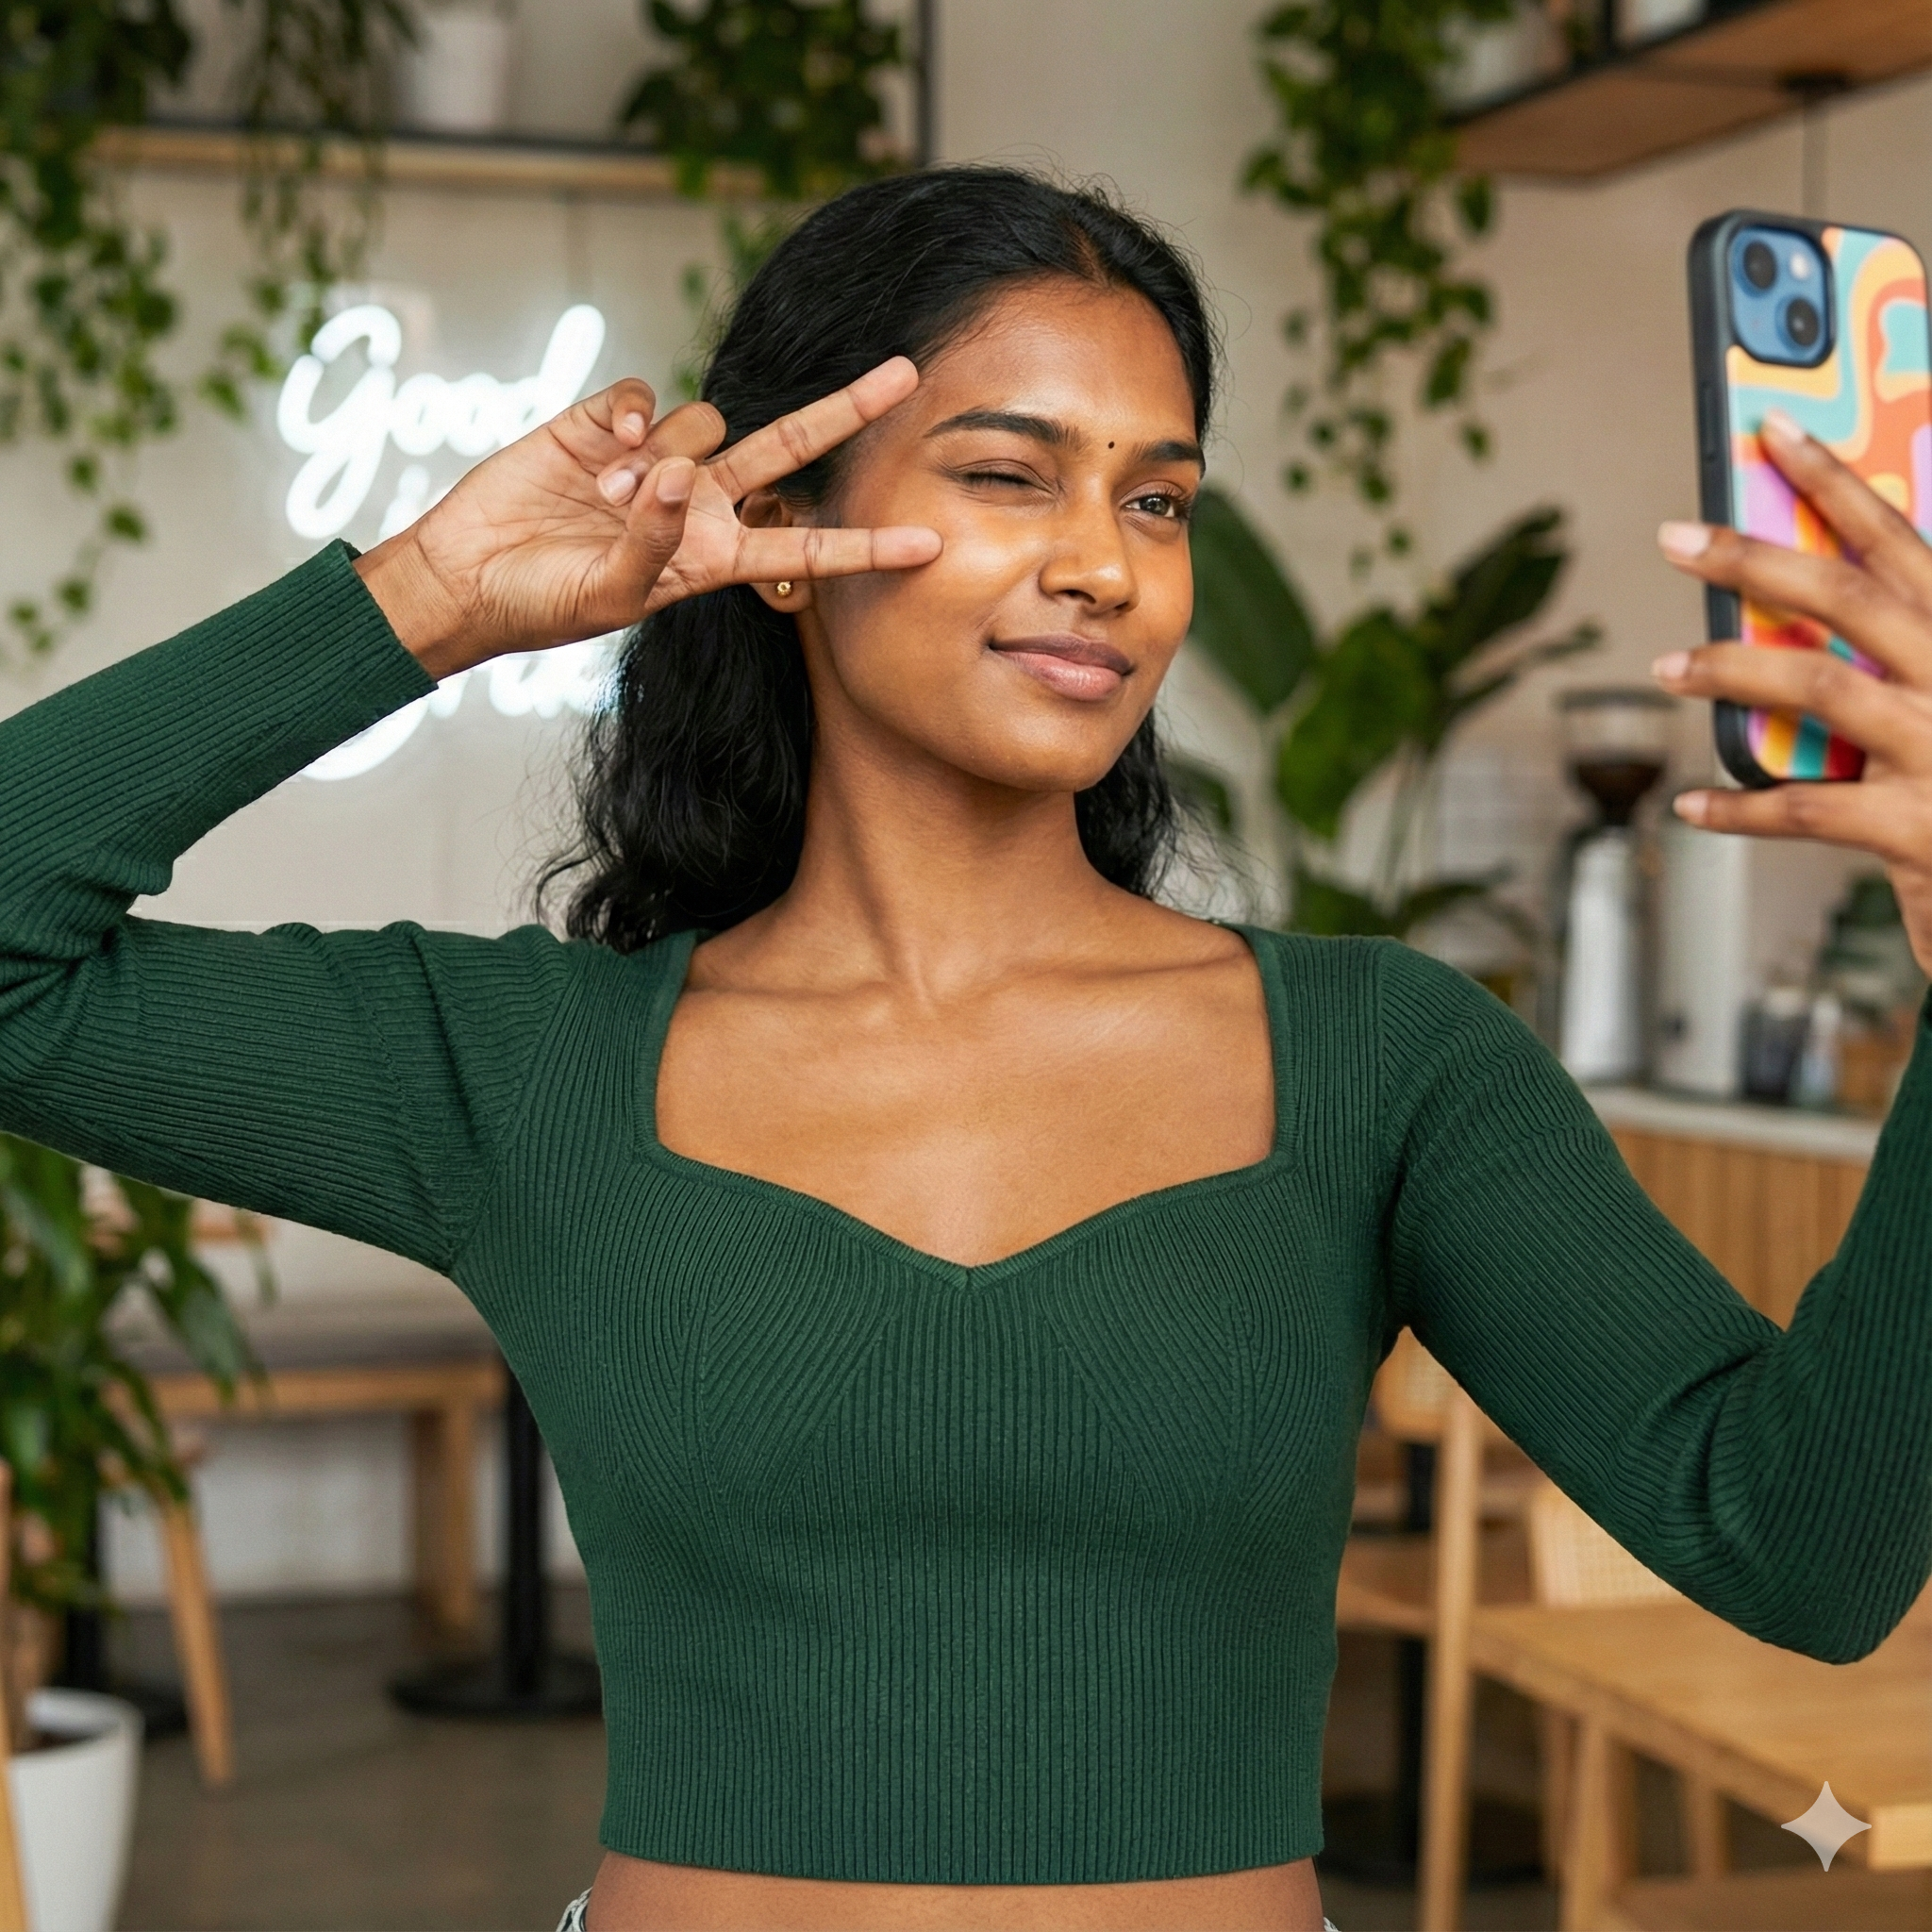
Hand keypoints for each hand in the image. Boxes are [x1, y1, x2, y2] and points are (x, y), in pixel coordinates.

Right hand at [354, 358, 941, 677]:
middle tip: (905, 373)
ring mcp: (655, 460)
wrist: (467, 577)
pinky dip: (633, 414)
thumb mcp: (609, 594)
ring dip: (666, 451)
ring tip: (610, 489)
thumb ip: (654, 541)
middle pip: (789, 451)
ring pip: (707, 419)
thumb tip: (679, 474)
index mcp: (713, 558)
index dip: (864, 547)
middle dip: (846, 410)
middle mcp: (698, 503)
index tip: (929, 546)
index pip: (803, 551)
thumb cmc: (543, 605)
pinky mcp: (605, 423)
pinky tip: (604, 447)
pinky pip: (646, 397)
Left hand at [1652, 405, 1931, 973]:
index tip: (1774, 429)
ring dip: (1731, 669)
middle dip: (1754, 558)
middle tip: (1674, 538)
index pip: (1900, 539)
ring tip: (1667, 665)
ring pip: (1822, 686)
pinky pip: (1807, 809)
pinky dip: (1739, 808)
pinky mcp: (1919, 829)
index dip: (1835, 480)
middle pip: (1848, 596)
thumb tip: (1798, 604)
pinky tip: (1688, 805)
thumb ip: (1903, 651)